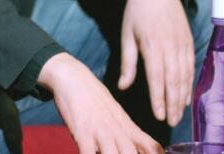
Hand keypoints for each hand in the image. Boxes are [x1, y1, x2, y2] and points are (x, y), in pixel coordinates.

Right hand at [40, 53, 161, 153]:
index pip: (151, 147)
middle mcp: (118, 131)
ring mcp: (101, 131)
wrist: (72, 77)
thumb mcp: (115, 113)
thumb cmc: (93, 97)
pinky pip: (88, 153)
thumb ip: (126, 131)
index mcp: (128, 127)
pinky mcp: (83, 131)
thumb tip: (132, 147)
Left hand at [117, 0, 193, 126]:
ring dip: (182, 98)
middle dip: (173, 104)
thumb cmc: (135, 13)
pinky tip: (186, 97)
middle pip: (174, 81)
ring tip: (179, 115)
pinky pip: (191, 67)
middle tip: (171, 122)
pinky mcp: (189, 42)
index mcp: (152, 45)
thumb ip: (127, 62)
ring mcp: (182, 45)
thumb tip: (122, 86)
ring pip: (185, 76)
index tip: (159, 116)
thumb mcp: (126, 35)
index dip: (159, 98)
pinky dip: (189, 84)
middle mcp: (170, 47)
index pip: (157, 78)